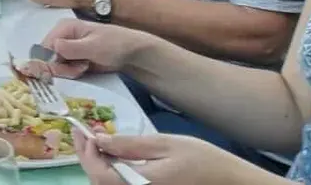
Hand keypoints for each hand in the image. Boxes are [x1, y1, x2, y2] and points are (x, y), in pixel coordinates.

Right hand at [38, 18, 151, 79]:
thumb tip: (52, 47)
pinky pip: (63, 68)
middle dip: (62, 68)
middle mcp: (62, 36)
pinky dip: (71, 72)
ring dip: (68, 71)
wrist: (132, 53)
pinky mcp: (72, 58)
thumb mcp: (93, 46)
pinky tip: (84, 69)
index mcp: (64, 27)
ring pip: (55, 65)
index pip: (44, 47)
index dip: (51, 62)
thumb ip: (71, 48)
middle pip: (48, 57)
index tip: (66, 70)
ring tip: (84, 68)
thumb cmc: (114, 45)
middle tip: (79, 70)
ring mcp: (67, 47)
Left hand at [73, 130, 264, 184]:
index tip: (80, 131)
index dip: (85, 152)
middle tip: (81, 133)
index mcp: (141, 183)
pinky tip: (111, 154)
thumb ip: (130, 144)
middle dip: (86, 157)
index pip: (99, 173)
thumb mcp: (166, 144)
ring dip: (96, 164)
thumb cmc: (202, 160)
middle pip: (100, 181)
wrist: (230, 182)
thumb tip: (99, 139)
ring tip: (93, 141)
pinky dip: (110, 171)